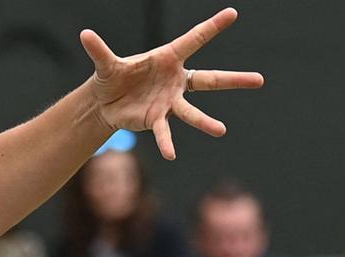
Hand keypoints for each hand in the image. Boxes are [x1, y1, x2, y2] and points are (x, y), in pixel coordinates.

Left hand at [80, 8, 263, 159]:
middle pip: (209, 80)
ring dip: (205, 122)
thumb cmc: (113, 76)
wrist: (105, 102)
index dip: (212, 27)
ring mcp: (169, 102)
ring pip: (192, 112)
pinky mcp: (157, 119)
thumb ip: (99, 51)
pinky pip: (165, 132)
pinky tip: (171, 155)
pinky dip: (166, 143)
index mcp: (167, 59)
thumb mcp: (105, 64)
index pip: (193, 40)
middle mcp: (175, 80)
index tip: (232, 14)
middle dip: (234, 80)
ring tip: (221, 130)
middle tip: (260, 80)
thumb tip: (84, 35)